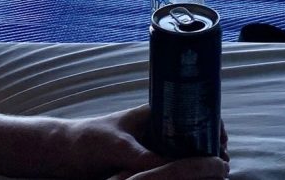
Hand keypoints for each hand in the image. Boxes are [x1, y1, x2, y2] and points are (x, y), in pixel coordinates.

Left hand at [66, 105, 228, 179]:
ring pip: (182, 153)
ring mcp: (149, 147)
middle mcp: (155, 128)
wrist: (61, 155)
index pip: (191, 111)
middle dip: (209, 147)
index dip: (211, 123)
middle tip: (223, 165)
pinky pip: (168, 169)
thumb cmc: (87, 141)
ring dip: (196, 163)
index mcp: (153, 113)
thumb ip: (144, 158)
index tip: (222, 142)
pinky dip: (181, 174)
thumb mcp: (118, 147)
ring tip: (214, 176)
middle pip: (191, 134)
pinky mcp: (142, 167)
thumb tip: (176, 169)